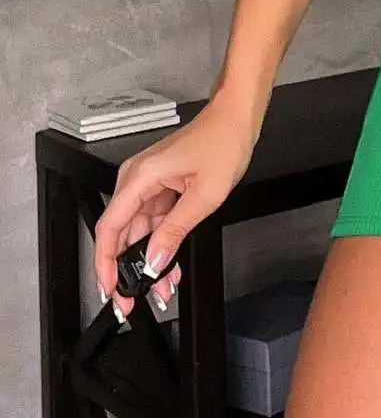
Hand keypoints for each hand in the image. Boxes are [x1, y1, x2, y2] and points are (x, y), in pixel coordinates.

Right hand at [91, 93, 263, 326]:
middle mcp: (137, 179)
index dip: (105, 263)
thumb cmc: (223, 142)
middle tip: (133, 299)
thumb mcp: (204, 195)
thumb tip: (155, 261)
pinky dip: (159, 243)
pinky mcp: (159, 185)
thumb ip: (175, 231)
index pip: (110, 228)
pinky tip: (168, 264)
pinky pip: (152, 221)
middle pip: (120, 233)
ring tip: (159, 287)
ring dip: (147, 260)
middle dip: (126, 269)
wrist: (237, 118)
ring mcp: (148, 182)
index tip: (111, 288)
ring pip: (138, 231)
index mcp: (140, 177)